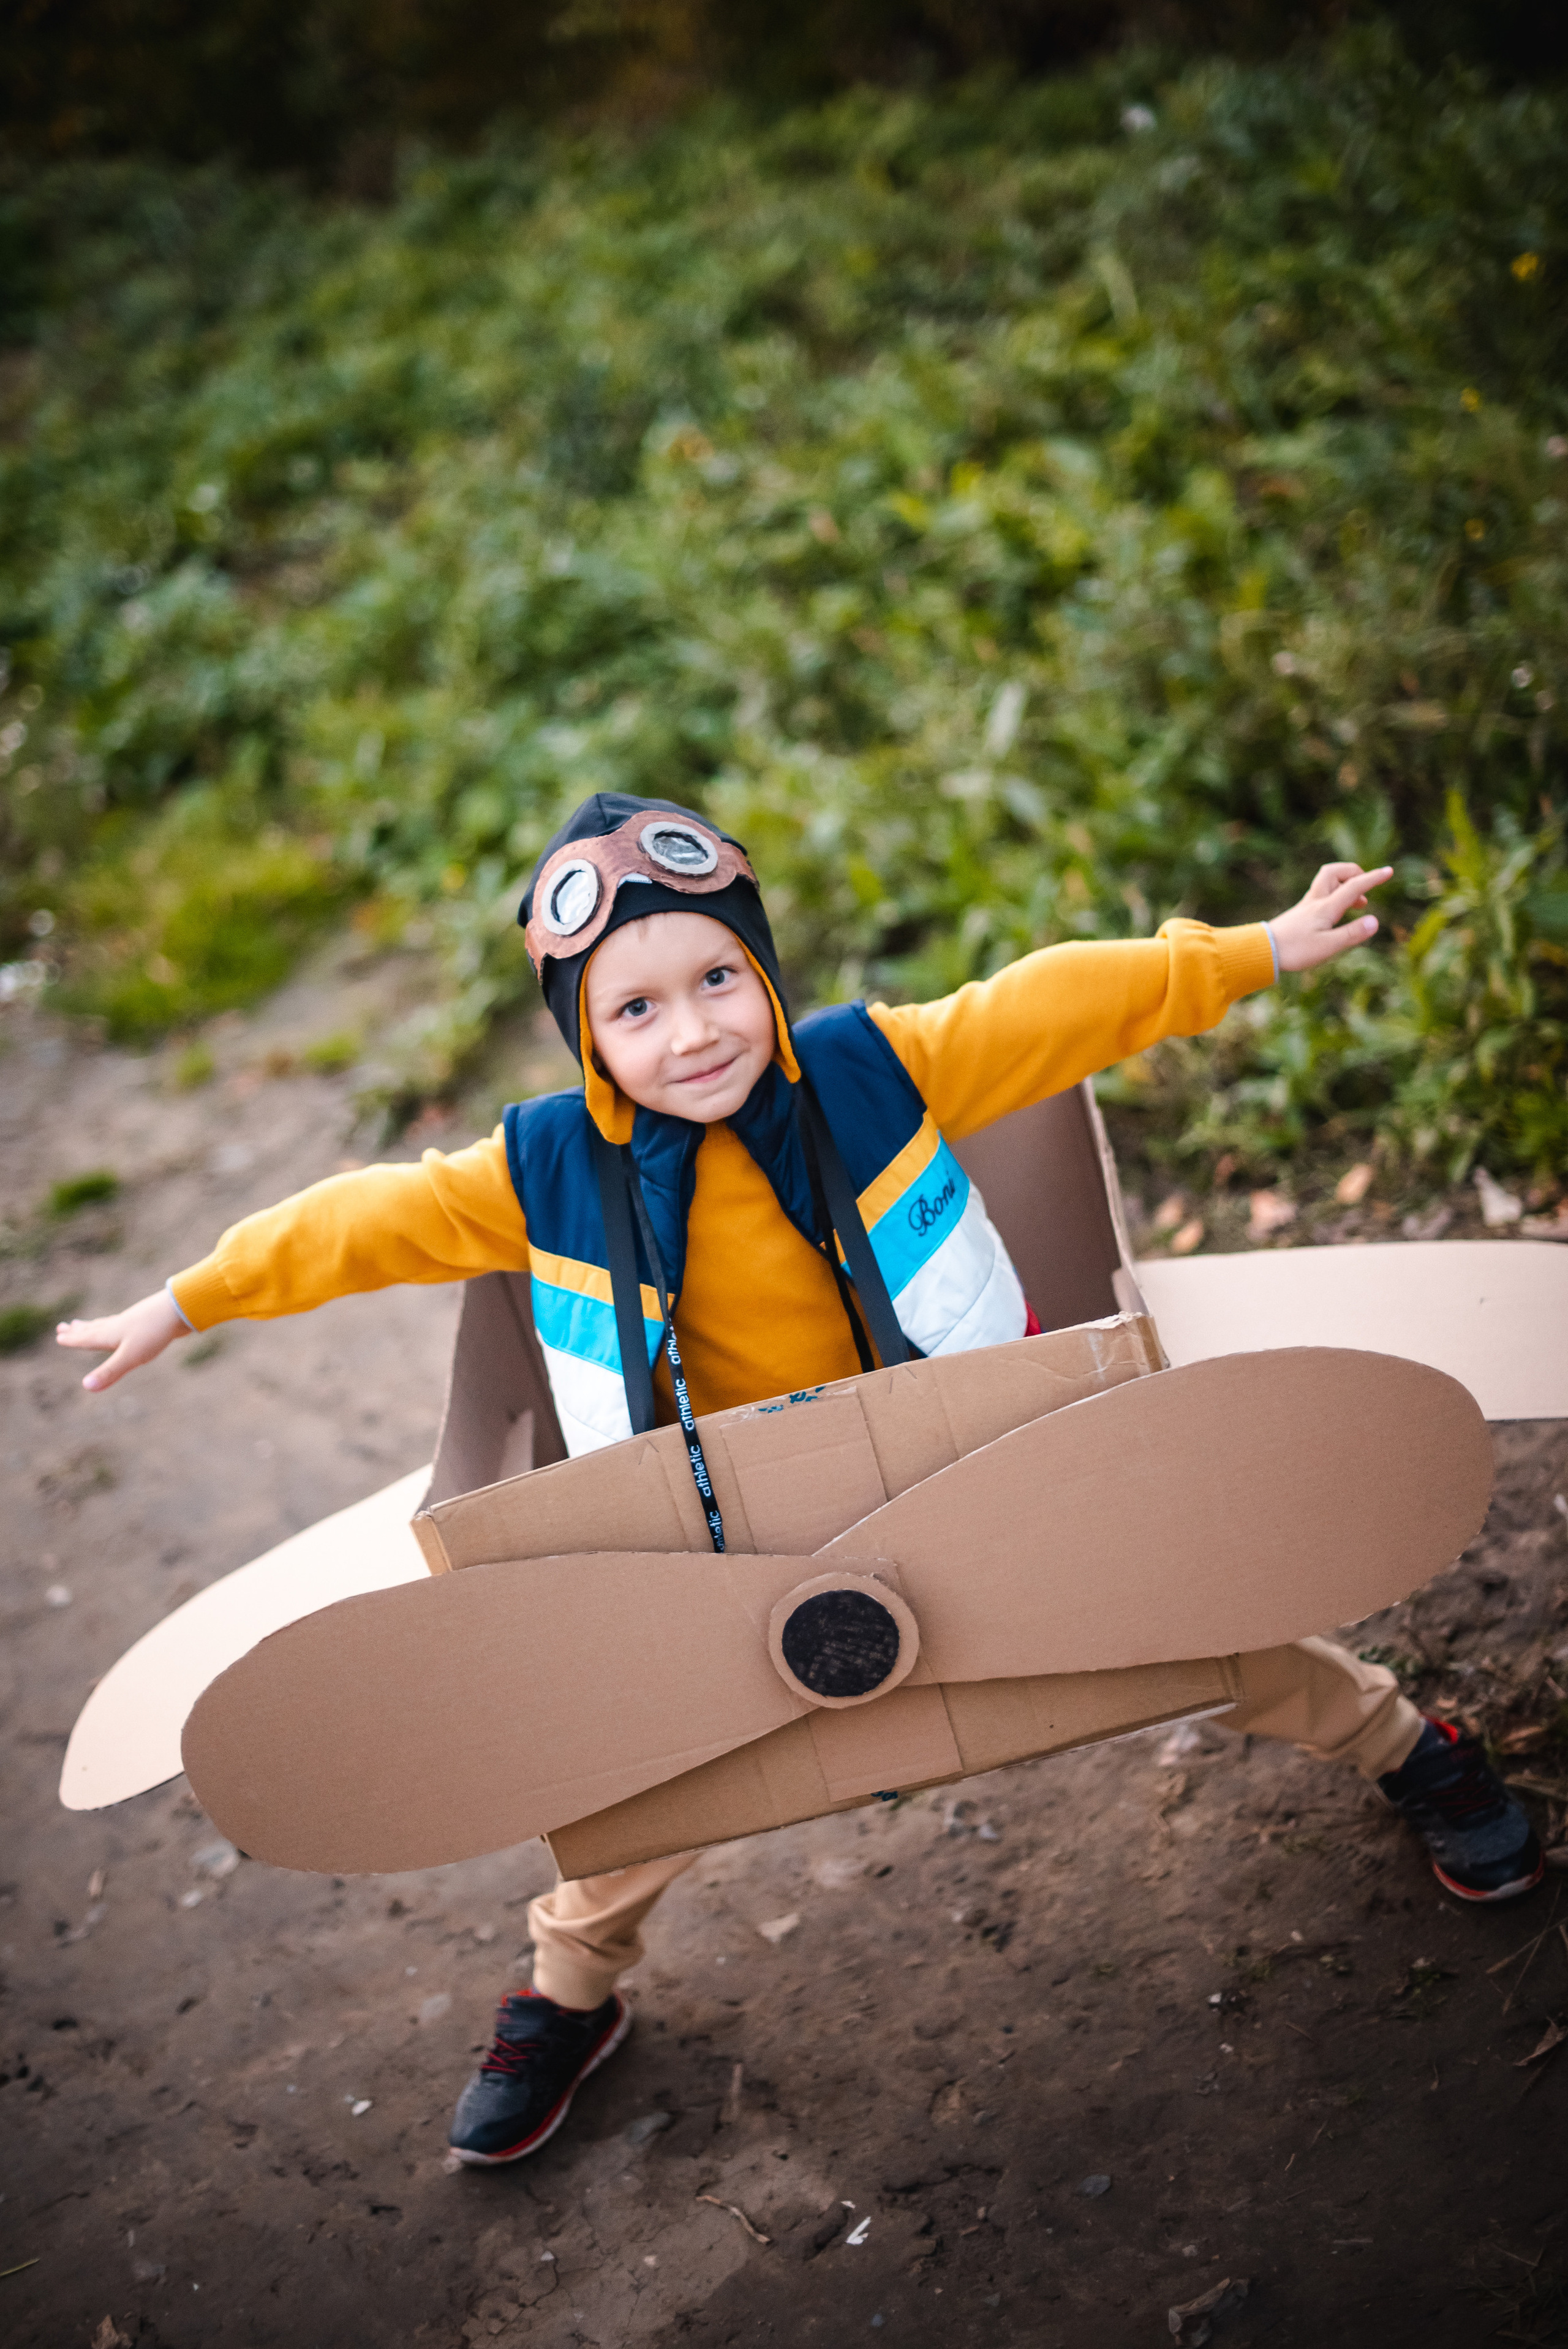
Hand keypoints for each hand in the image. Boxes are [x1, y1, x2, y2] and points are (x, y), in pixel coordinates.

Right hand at [57, 1288, 188, 1391]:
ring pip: (108, 1324)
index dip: (73, 1339)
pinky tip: (124, 1326)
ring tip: (85, 1323)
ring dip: (94, 1326)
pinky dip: (115, 1325)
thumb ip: (110, 1372)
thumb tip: (86, 1387)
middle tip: (64, 1326)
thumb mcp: (131, 1356)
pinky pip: (124, 1325)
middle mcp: (118, 1326)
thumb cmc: (154, 1333)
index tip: (59, 1335)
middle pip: (94, 1329)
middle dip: (79, 1330)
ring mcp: (133, 1322)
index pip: (87, 1338)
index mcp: (111, 1334)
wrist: (180, 1309)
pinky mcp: (146, 1322)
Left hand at [1268, 862, 1392, 974]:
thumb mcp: (1327, 946)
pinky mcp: (1301, 913)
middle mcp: (1315, 901)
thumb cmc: (1295, 951)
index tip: (1389, 871)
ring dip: (1345, 885)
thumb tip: (1375, 921)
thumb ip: (1352, 934)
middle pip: (1334, 872)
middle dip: (1353, 872)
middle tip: (1365, 887)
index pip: (1353, 886)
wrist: (1262, 952)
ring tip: (1358, 904)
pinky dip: (1335, 896)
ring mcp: (1306, 906)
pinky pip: (1321, 895)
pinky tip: (1338, 913)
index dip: (1373, 878)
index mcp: (1325, 907)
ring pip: (1327, 882)